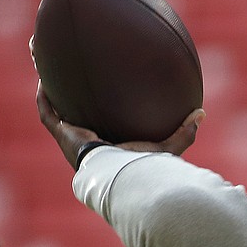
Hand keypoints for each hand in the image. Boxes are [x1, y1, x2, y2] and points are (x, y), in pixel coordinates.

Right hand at [36, 80, 203, 168]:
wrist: (122, 176)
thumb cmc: (145, 167)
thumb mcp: (168, 146)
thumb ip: (184, 131)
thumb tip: (202, 113)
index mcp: (109, 148)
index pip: (103, 129)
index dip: (99, 115)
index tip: (101, 99)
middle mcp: (89, 144)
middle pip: (76, 117)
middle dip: (71, 100)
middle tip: (68, 80)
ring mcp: (73, 140)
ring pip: (56, 111)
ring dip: (50, 91)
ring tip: (47, 71)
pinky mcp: (63, 135)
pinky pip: (48, 113)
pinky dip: (45, 97)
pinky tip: (44, 77)